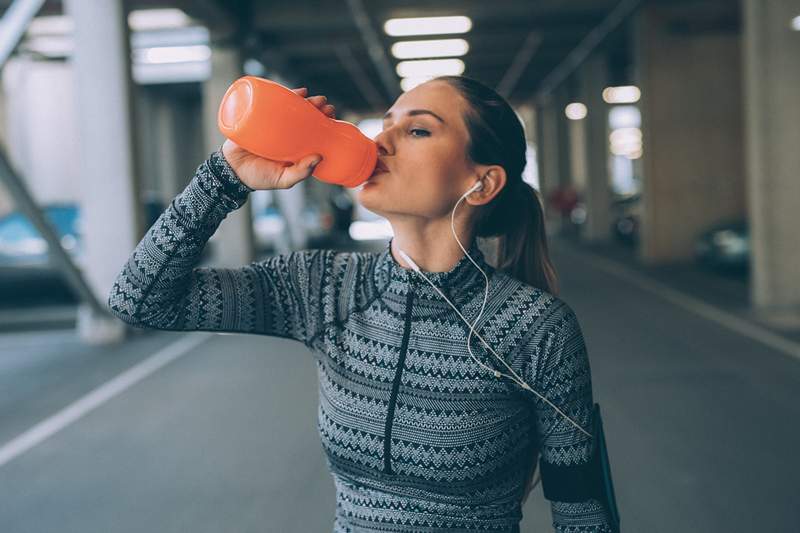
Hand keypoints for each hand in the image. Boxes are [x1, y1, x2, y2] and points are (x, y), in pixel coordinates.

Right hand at [221, 87, 335, 189]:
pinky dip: (285, 94)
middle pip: (305, 116)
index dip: (324, 122)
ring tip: (314, 98)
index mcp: (296, 146)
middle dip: (318, 108)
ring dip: (305, 100)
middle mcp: (286, 133)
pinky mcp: (258, 117)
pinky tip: (298, 92)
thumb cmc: (259, 177)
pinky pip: (272, 103)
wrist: (232, 172)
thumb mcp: (283, 179)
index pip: (314, 131)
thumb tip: (319, 157)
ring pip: (291, 108)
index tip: (332, 116)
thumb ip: (301, 172)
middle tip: (325, 105)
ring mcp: (273, 124)